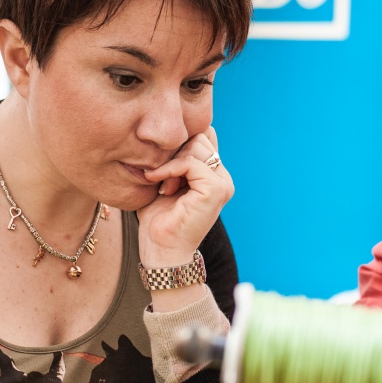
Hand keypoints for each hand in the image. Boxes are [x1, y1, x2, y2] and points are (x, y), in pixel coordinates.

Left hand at [136, 127, 232, 268]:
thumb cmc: (159, 220)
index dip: (179, 145)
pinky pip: (191, 162)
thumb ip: (176, 158)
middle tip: (161, 179)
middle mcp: (223, 178)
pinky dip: (169, 169)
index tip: (161, 168)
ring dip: (171, 163)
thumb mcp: (166, 180)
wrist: (162, 250)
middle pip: (200, 138)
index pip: (204, 137)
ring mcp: (223, 183)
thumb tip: (177, 132)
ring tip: (162, 184)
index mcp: (215, 175)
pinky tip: (158, 183)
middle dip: (175, 153)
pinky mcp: (216, 189)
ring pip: (196, 147)